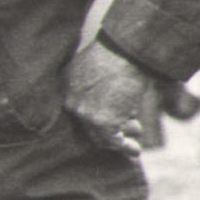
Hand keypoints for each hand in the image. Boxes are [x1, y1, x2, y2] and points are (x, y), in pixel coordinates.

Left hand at [64, 38, 154, 155]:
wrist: (127, 49)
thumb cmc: (120, 50)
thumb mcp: (99, 62)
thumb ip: (97, 79)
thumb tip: (109, 95)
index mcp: (65, 82)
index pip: (75, 109)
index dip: (91, 118)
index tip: (104, 124)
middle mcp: (69, 100)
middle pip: (85, 125)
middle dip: (105, 132)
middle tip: (125, 133)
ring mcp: (83, 113)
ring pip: (100, 135)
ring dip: (120, 139)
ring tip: (135, 141)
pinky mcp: (101, 122)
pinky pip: (113, 140)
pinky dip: (125, 147)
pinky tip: (135, 150)